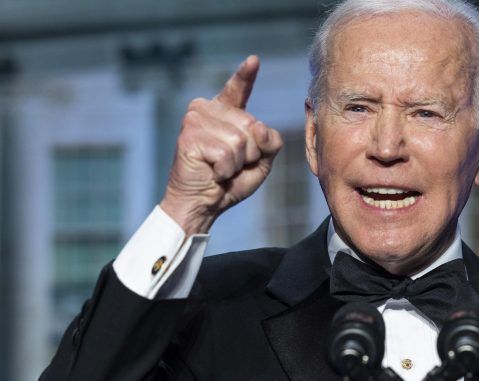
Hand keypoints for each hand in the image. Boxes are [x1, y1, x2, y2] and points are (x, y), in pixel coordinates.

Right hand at [160, 55, 282, 234]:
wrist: (202, 204)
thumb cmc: (230, 182)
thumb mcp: (261, 160)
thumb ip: (270, 141)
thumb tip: (259, 128)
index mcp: (224, 112)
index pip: (238, 90)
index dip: (245, 76)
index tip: (253, 60)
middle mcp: (206, 110)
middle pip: (252, 125)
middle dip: (250, 153)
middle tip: (232, 165)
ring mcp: (195, 120)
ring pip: (240, 139)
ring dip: (237, 162)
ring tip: (221, 169)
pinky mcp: (189, 136)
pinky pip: (226, 152)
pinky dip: (226, 170)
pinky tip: (213, 173)